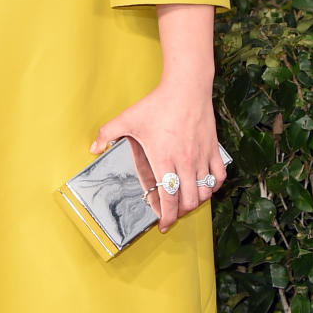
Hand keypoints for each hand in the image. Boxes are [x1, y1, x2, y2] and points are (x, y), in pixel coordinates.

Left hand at [90, 83, 226, 232]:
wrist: (186, 87)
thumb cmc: (157, 104)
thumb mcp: (128, 118)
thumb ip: (108, 133)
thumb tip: (93, 148)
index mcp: (163, 158)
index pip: (168, 199)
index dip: (167, 217)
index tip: (163, 225)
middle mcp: (185, 162)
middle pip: (188, 201)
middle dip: (181, 213)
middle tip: (173, 213)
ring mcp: (201, 157)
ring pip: (204, 192)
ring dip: (196, 201)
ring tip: (186, 200)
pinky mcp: (214, 149)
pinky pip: (219, 177)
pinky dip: (213, 186)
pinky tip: (204, 185)